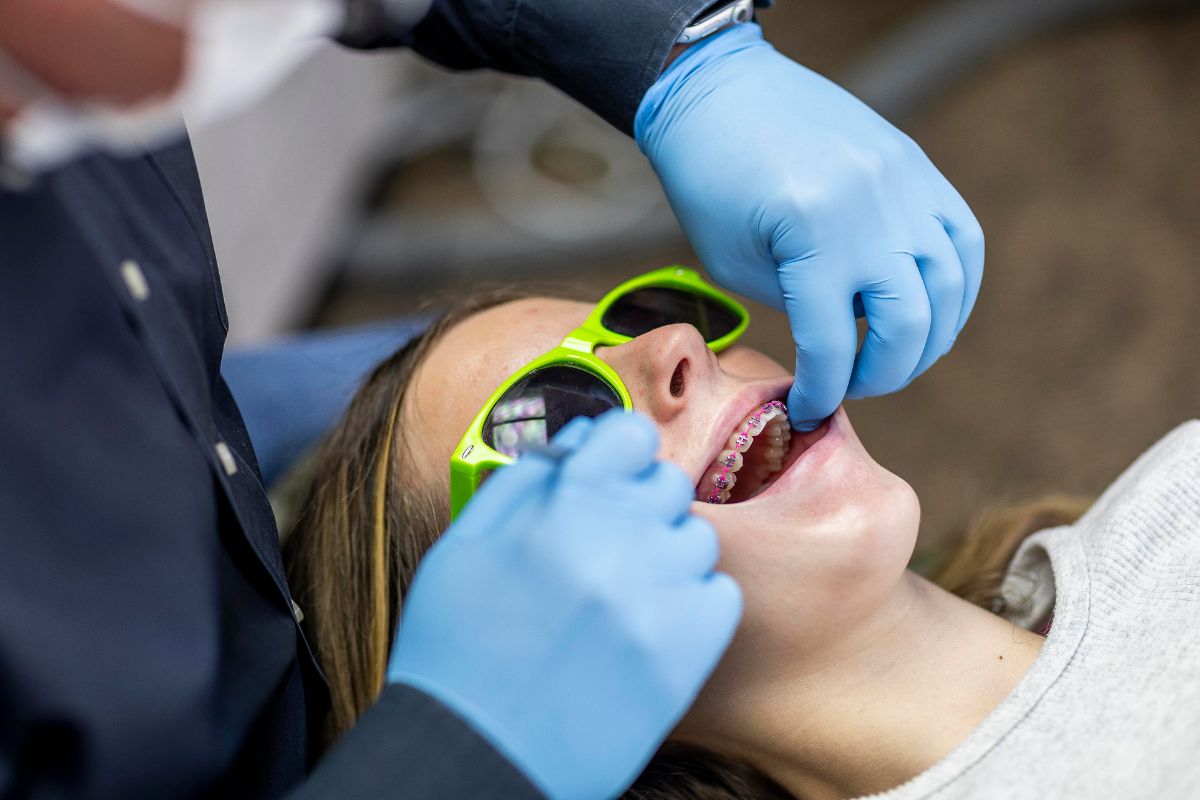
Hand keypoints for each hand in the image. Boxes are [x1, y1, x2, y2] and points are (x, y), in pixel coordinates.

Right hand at [387, 411, 741, 799]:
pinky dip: (693, 605)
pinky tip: (651, 627)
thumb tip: (576, 443)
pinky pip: (719, 596)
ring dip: (667, 556)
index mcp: (562, 503)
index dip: (621, 452)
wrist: (472, 752)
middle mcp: (619, 538)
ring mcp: (659, 596)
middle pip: (669, 486)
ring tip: (625, 595)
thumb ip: (524, 481)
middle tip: (608, 548)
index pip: (632, 435)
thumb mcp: (465, 543)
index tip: (613, 475)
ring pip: (697, 541)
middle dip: (641, 507)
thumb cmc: (458, 649)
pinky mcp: (687, 652)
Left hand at [636, 23, 984, 430]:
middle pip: (908, 325)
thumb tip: (837, 358)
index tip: (809, 410)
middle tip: (853, 386)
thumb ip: (794, 311)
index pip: (833, 346)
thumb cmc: (710, 182)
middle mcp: (872, 211)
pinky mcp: (918, 169)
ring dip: (927, 339)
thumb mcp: (735, 262)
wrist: (720, 92)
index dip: (822, 392)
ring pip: (948, 287)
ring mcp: (905, 185)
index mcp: (812, 237)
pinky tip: (930, 314)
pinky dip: (955, 290)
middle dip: (883, 375)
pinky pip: (963, 241)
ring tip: (893, 358)